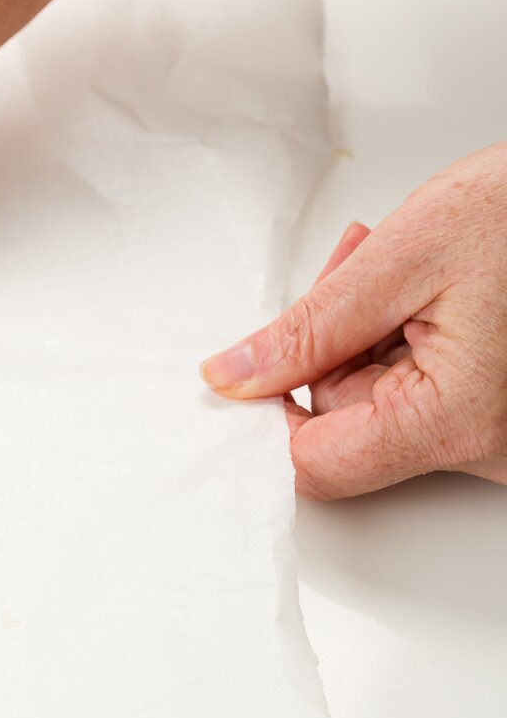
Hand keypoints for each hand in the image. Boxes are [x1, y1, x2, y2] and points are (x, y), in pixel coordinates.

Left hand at [200, 145, 506, 498]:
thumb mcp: (404, 255)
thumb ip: (309, 327)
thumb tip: (236, 373)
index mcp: (453, 421)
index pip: (317, 463)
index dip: (271, 411)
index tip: (254, 365)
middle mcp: (484, 450)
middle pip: (346, 425)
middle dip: (330, 344)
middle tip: (354, 271)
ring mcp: (495, 440)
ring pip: (378, 404)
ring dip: (366, 333)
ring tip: (403, 268)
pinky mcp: (498, 420)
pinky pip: (418, 396)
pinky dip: (403, 341)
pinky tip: (424, 292)